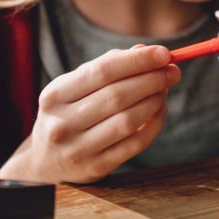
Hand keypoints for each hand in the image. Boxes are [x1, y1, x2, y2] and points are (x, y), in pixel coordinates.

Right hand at [0, 45, 178, 182]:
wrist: (45, 163)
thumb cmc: (67, 114)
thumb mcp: (74, 88)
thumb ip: (107, 66)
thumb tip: (145, 51)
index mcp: (55, 95)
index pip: (102, 71)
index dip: (137, 60)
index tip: (164, 53)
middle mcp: (63, 123)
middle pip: (117, 95)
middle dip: (152, 79)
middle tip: (172, 71)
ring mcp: (79, 148)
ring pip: (128, 120)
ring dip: (154, 101)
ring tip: (164, 89)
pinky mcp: (96, 167)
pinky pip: (135, 144)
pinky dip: (154, 125)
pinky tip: (160, 110)